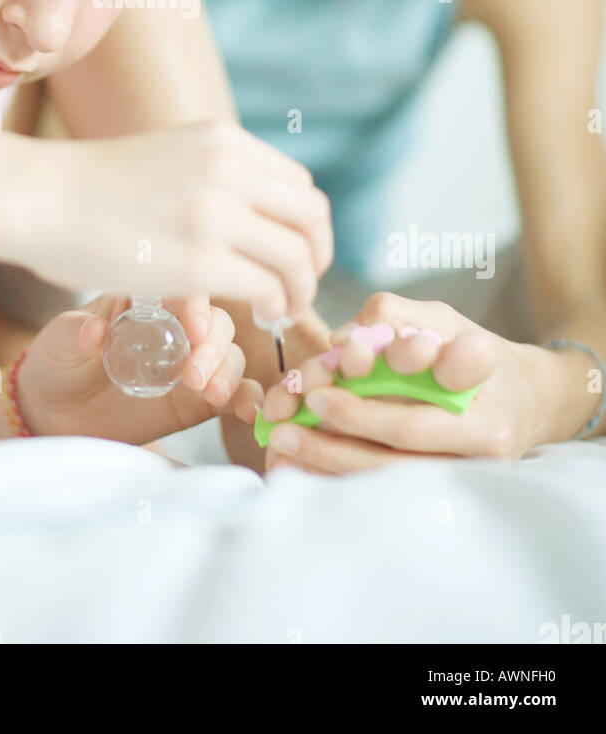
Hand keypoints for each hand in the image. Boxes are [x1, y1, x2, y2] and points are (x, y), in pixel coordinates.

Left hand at [15, 291, 263, 444]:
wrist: (55, 413)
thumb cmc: (58, 363)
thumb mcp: (57, 343)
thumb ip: (74, 334)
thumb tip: (94, 330)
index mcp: (145, 300)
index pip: (181, 289)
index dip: (194, 305)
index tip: (192, 329)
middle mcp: (175, 327)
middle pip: (214, 322)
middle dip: (213, 345)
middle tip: (194, 376)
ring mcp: (190, 362)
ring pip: (229, 353)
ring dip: (229, 371)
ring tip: (211, 394)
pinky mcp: (197, 399)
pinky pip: (233, 391)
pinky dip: (247, 398)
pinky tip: (249, 411)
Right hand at [30, 120, 332, 321]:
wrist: (39, 197)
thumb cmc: (91, 186)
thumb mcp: (168, 155)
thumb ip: (213, 174)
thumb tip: (250, 210)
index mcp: (223, 140)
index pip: (299, 185)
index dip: (308, 227)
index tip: (295, 254)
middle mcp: (228, 168)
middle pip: (311, 217)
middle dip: (317, 258)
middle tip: (301, 287)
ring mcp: (215, 213)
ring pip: (297, 256)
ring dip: (301, 288)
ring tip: (282, 308)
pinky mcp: (199, 260)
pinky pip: (266, 286)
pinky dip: (274, 305)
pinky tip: (258, 314)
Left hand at [262, 292, 545, 475]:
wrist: (525, 404)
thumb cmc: (466, 352)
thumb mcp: (438, 318)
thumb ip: (392, 315)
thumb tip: (342, 341)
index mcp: (486, 370)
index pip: (449, 363)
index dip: (401, 364)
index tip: (348, 363)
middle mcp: (487, 427)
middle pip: (409, 431)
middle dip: (350, 419)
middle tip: (304, 404)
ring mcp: (472, 470)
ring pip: (395, 470)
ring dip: (333, 456)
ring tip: (285, 439)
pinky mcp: (454, 495)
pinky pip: (390, 493)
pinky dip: (341, 480)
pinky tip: (301, 467)